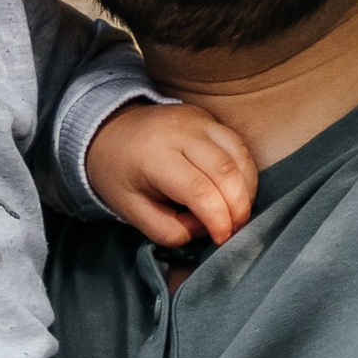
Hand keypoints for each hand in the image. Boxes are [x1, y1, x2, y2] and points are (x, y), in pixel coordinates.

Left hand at [84, 96, 258, 247]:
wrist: (110, 130)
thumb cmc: (120, 175)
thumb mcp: (132, 211)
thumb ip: (168, 230)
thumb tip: (205, 228)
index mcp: (153, 156)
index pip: (199, 190)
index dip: (218, 219)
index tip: (221, 239)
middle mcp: (180, 132)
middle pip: (225, 171)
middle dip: (238, 207)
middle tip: (234, 230)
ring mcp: (198, 120)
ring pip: (239, 155)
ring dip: (247, 190)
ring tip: (237, 213)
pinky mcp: (209, 118)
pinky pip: (239, 145)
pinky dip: (245, 172)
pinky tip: (237, 191)